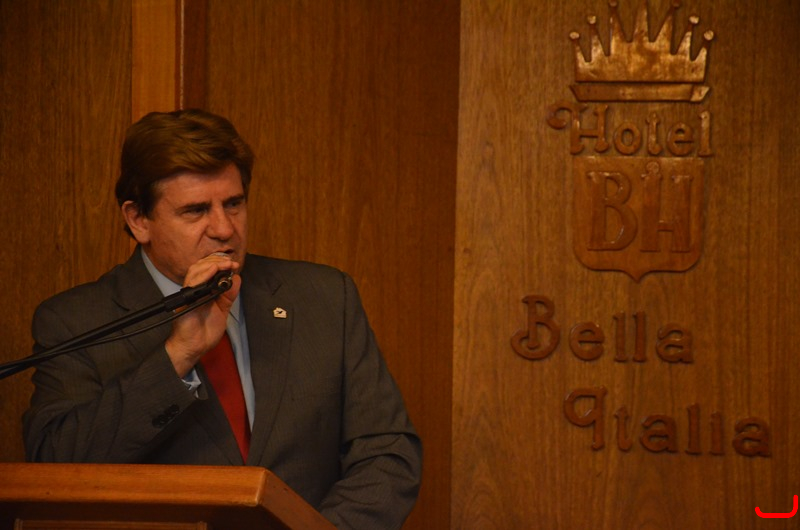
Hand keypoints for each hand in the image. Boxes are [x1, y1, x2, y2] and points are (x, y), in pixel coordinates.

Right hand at [165, 254, 240, 376]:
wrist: (195, 347)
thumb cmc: (205, 331)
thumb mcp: (223, 310)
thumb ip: (229, 295)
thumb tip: (236, 279)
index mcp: (203, 291)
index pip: (208, 269)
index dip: (220, 263)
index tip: (233, 264)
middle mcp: (195, 290)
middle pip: (201, 266)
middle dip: (218, 261)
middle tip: (231, 263)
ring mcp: (190, 293)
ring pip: (196, 270)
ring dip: (212, 264)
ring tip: (225, 264)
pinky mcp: (187, 300)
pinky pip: (193, 283)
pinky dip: (204, 274)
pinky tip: (214, 270)